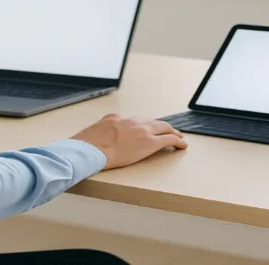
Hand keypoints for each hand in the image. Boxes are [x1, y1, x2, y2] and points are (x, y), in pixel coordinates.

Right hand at [71, 114, 187, 169]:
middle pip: (151, 121)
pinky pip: (169, 140)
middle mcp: (130, 121)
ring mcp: (141, 130)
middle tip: (167, 131)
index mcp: (115, 118)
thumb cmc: (86, 146)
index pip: (133, 120)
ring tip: (178, 137)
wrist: (90, 150)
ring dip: (171, 131)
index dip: (142, 126)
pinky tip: (182, 145)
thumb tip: (93, 139)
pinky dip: (177, 141)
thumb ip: (97, 133)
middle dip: (161, 126)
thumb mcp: (89, 134)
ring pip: (163, 127)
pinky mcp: (150, 142)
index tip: (145, 129)